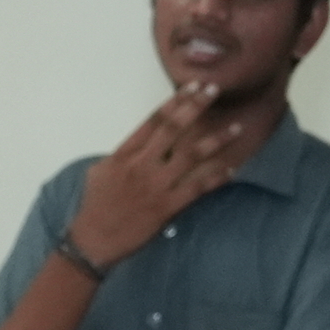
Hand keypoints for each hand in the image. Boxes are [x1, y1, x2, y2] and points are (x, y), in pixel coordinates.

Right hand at [64, 83, 265, 275]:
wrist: (93, 241)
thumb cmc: (94, 207)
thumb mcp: (99, 172)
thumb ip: (121, 155)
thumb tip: (137, 144)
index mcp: (124, 155)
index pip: (153, 121)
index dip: (174, 102)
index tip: (192, 88)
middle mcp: (141, 165)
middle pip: (173, 129)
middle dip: (195, 107)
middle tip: (214, 90)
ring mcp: (155, 186)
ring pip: (191, 156)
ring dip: (216, 140)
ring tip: (236, 128)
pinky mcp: (166, 207)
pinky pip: (196, 188)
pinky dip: (215, 178)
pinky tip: (231, 169)